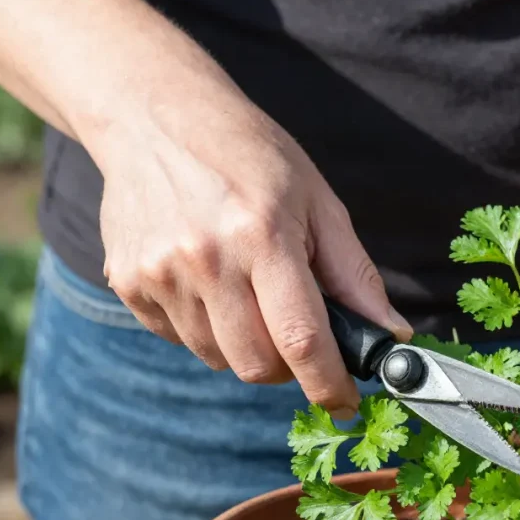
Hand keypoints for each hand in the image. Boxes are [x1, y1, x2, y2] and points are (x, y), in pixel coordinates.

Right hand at [95, 86, 411, 418]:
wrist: (155, 117)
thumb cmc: (250, 154)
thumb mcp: (318, 201)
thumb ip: (354, 275)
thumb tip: (391, 335)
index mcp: (261, 235)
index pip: (301, 339)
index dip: (328, 384)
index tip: (344, 402)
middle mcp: (204, 260)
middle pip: (257, 366)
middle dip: (288, 368)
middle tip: (298, 335)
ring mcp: (159, 274)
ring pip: (218, 359)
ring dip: (246, 346)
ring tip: (249, 291)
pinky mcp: (128, 284)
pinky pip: (181, 340)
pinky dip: (207, 329)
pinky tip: (210, 282)